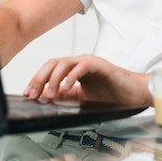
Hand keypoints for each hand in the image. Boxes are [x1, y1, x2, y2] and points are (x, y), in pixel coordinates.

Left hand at [23, 54, 151, 106]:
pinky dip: (71, 76)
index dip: (37, 80)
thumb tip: (47, 98)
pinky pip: (82, 66)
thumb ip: (67, 96)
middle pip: (53, 63)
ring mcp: (89, 62)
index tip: (28, 94)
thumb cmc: (111, 94)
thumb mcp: (82, 98)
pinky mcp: (100, 65)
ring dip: (53, 78)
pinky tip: (66, 87)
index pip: (50, 69)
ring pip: (64, 63)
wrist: (133, 94)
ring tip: (48, 93)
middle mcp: (79, 63)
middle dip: (39, 78)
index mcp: (74, 69)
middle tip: (33, 93)